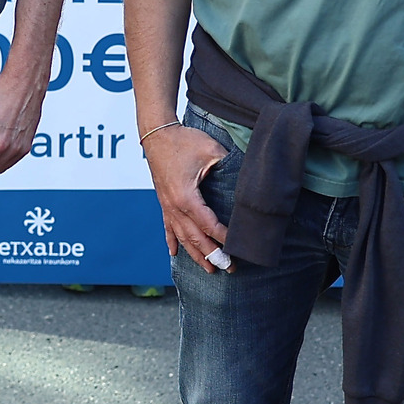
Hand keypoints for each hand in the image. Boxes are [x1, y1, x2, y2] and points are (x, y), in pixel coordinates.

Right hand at [147, 122, 232, 271]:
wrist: (156, 134)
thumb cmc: (183, 140)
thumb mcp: (211, 151)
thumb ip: (228, 166)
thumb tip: (247, 179)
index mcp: (186, 197)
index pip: (209, 225)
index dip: (225, 238)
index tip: (239, 247)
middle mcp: (174, 207)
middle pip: (195, 238)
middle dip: (213, 255)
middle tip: (229, 268)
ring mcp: (167, 206)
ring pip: (182, 238)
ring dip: (195, 255)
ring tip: (208, 269)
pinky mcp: (163, 202)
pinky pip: (167, 227)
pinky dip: (172, 242)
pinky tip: (174, 254)